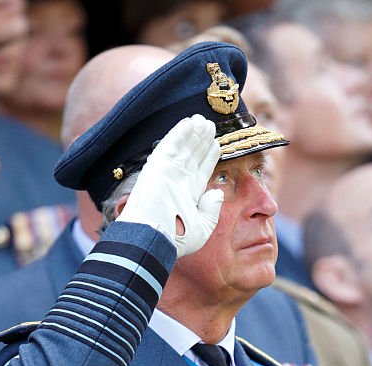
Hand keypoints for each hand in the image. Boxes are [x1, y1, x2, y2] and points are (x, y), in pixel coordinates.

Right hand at [118, 114, 222, 257]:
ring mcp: (168, 172)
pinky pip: (171, 145)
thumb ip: (212, 211)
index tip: (216, 144)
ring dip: (193, 133)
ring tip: (203, 120)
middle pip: (193, 155)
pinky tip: (189, 122)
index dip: (209, 156)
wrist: (155, 237)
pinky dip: (180, 133)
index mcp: (189, 195)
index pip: (201, 170)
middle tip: (209, 125)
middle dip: (201, 140)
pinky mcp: (159, 165)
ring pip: (183, 147)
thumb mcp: (203, 228)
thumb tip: (217, 193)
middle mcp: (179, 182)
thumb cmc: (178, 238)